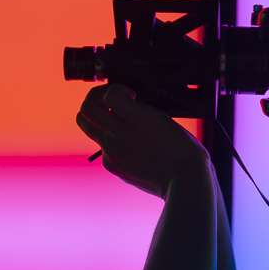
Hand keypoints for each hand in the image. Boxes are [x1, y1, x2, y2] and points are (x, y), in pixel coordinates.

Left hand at [77, 84, 210, 197]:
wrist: (183, 180)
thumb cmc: (182, 149)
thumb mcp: (162, 118)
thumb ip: (138, 111)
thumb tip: (123, 107)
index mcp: (137, 119)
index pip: (109, 94)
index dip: (117, 89)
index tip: (128, 94)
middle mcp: (119, 135)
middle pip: (85, 109)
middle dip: (95, 98)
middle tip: (109, 101)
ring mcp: (112, 152)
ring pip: (87, 126)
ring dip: (96, 118)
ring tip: (114, 121)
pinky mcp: (111, 165)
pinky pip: (101, 147)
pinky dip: (111, 141)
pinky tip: (129, 144)